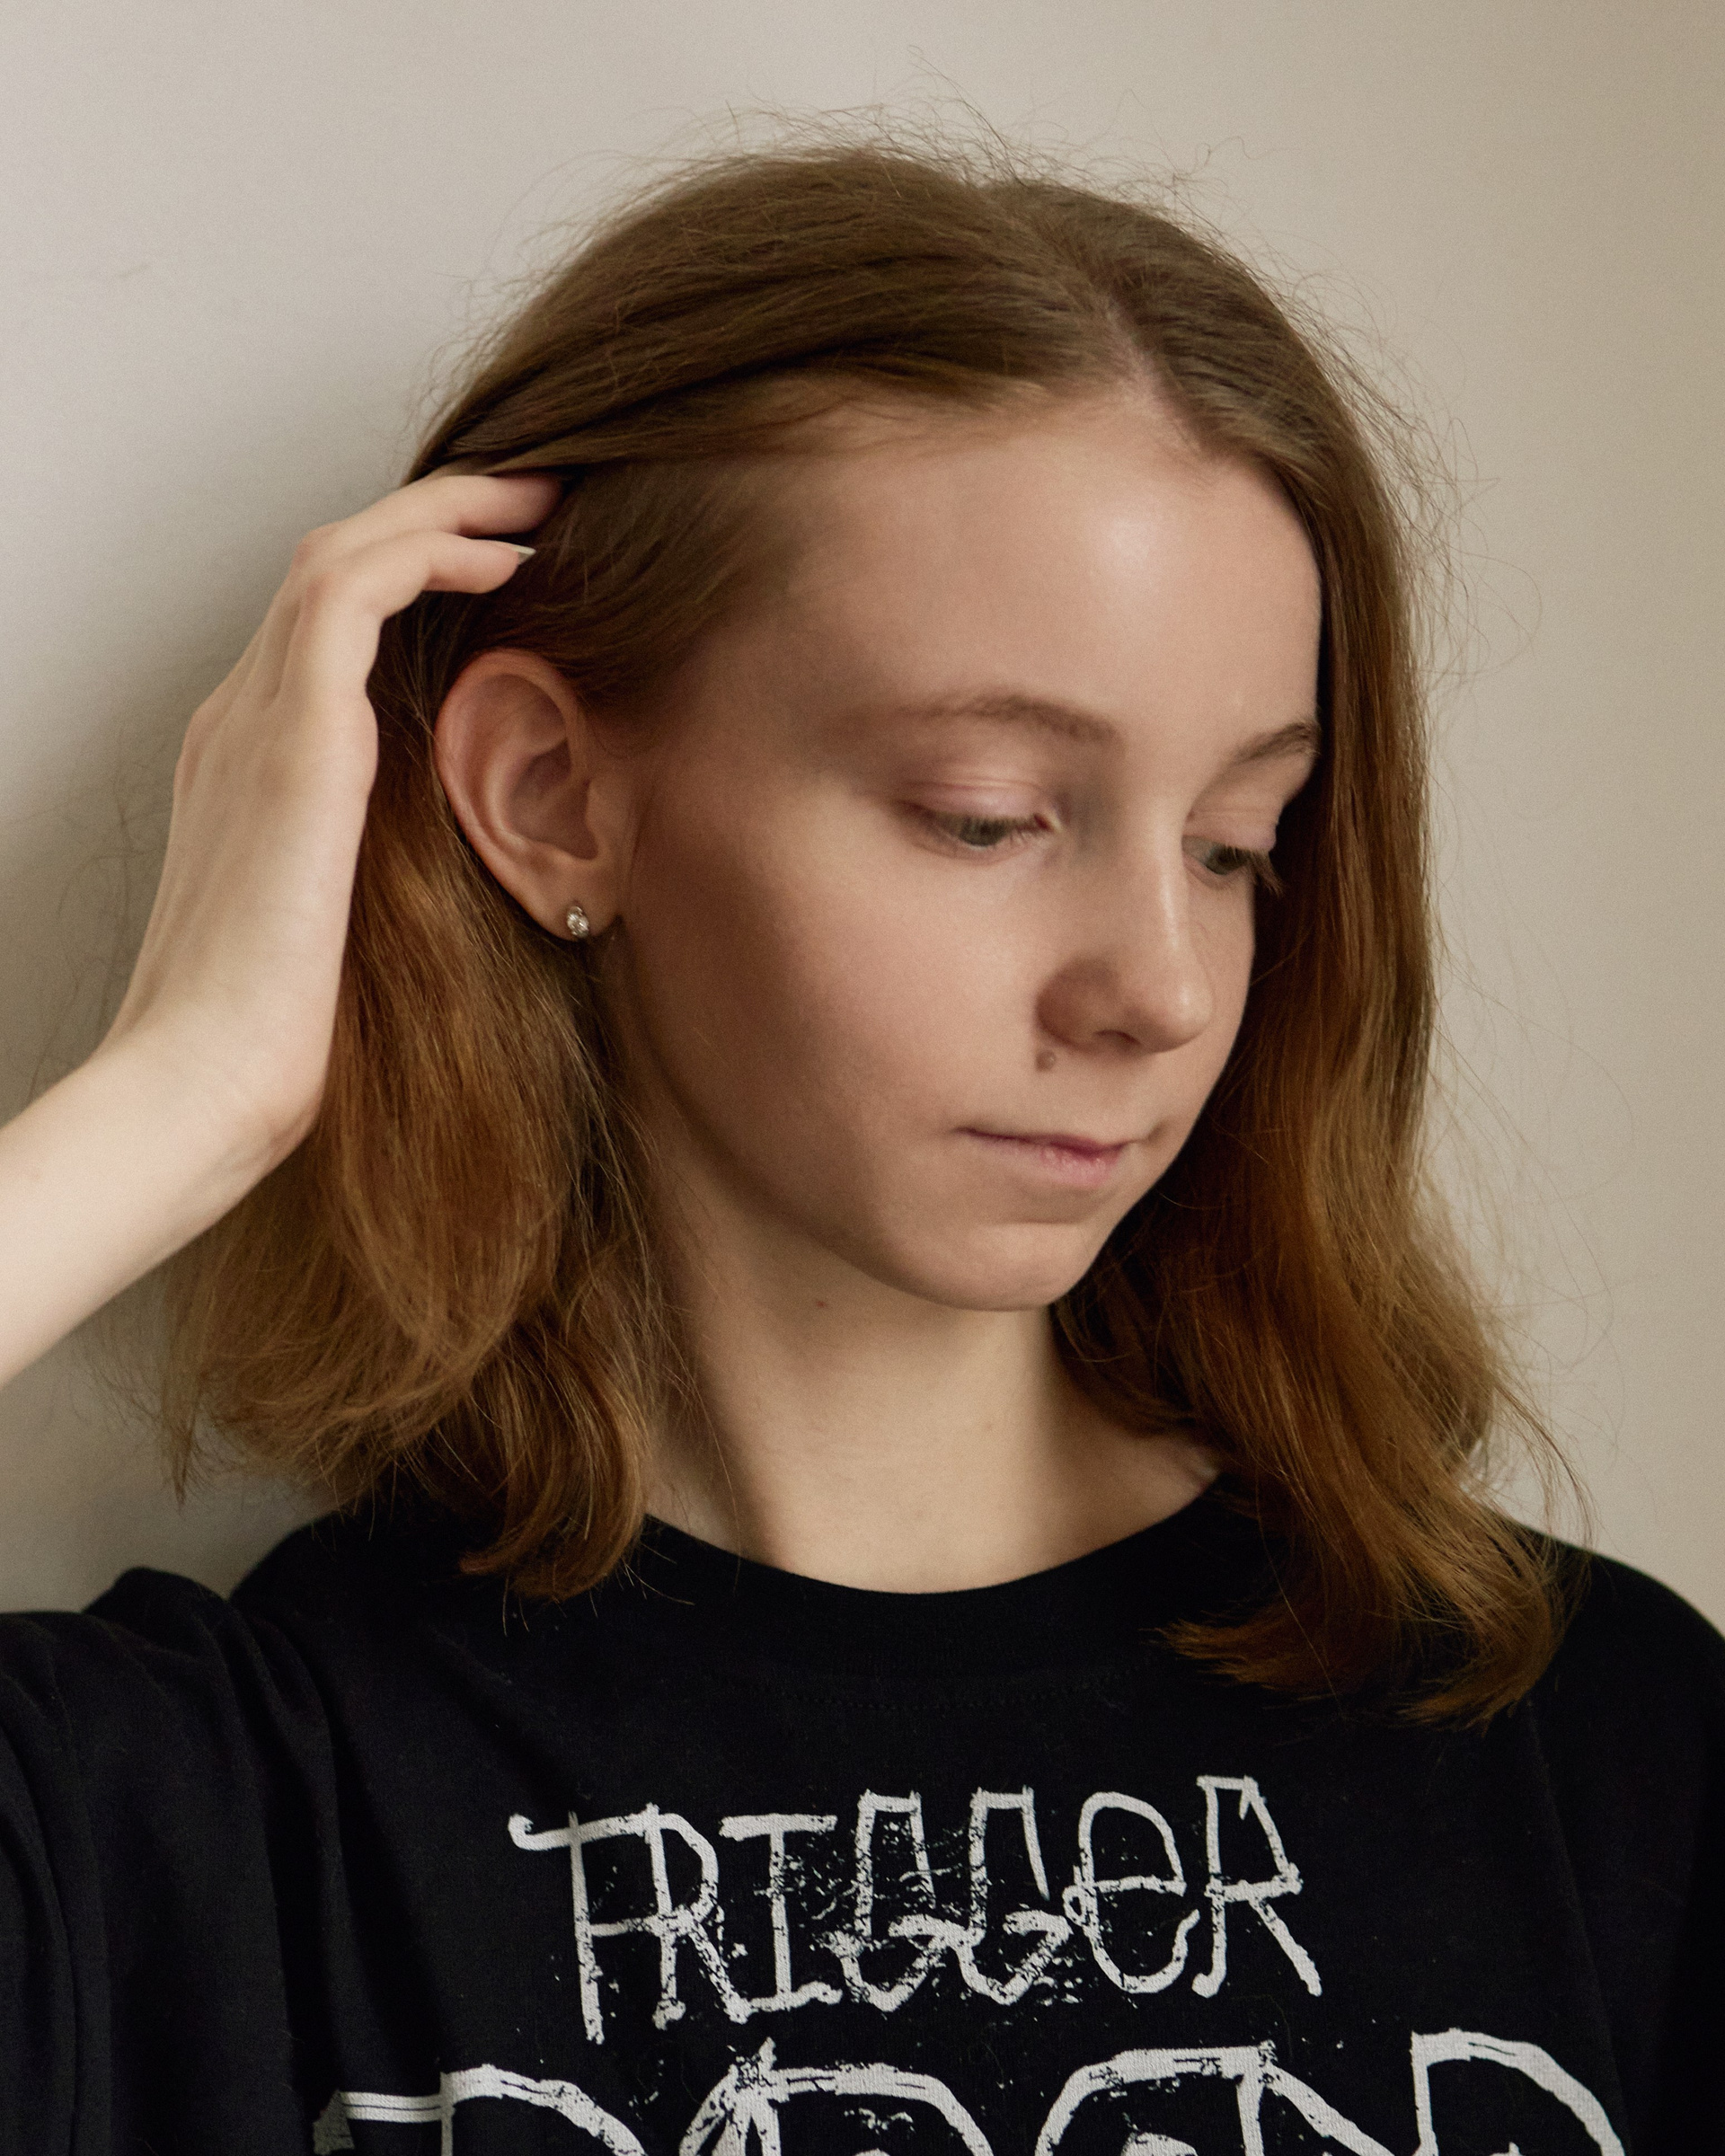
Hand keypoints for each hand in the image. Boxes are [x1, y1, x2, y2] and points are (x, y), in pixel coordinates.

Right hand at [98, 469, 559, 1173]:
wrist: (202, 1081)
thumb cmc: (283, 1036)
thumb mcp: (352, 923)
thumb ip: (393, 863)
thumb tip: (492, 859)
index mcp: (253, 762)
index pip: (330, 623)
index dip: (419, 572)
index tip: (513, 564)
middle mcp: (241, 720)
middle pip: (335, 561)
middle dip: (438, 514)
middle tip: (537, 497)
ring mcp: (253, 719)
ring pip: (341, 550)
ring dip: (444, 510)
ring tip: (536, 499)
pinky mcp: (290, 737)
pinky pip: (351, 589)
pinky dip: (428, 555)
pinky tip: (505, 560)